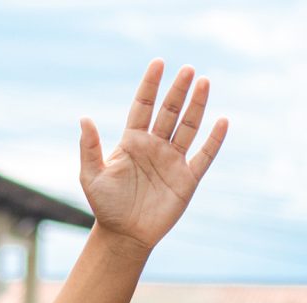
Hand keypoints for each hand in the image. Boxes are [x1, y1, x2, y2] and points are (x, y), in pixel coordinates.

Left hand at [79, 61, 226, 254]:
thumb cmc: (105, 205)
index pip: (143, 105)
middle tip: (188, 69)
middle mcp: (155, 146)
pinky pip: (203, 156)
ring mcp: (172, 161)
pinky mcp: (187, 179)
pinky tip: (222, 121)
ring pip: (188, 127)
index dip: (150, 85)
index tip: (159, 63)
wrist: (124, 235)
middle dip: (178, 91)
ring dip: (197, 106)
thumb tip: (84, 118)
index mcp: (132, 141)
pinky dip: (213, 140)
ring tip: (204, 82)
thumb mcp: (91, 175)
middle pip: (169, 111)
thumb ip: (89, 147)